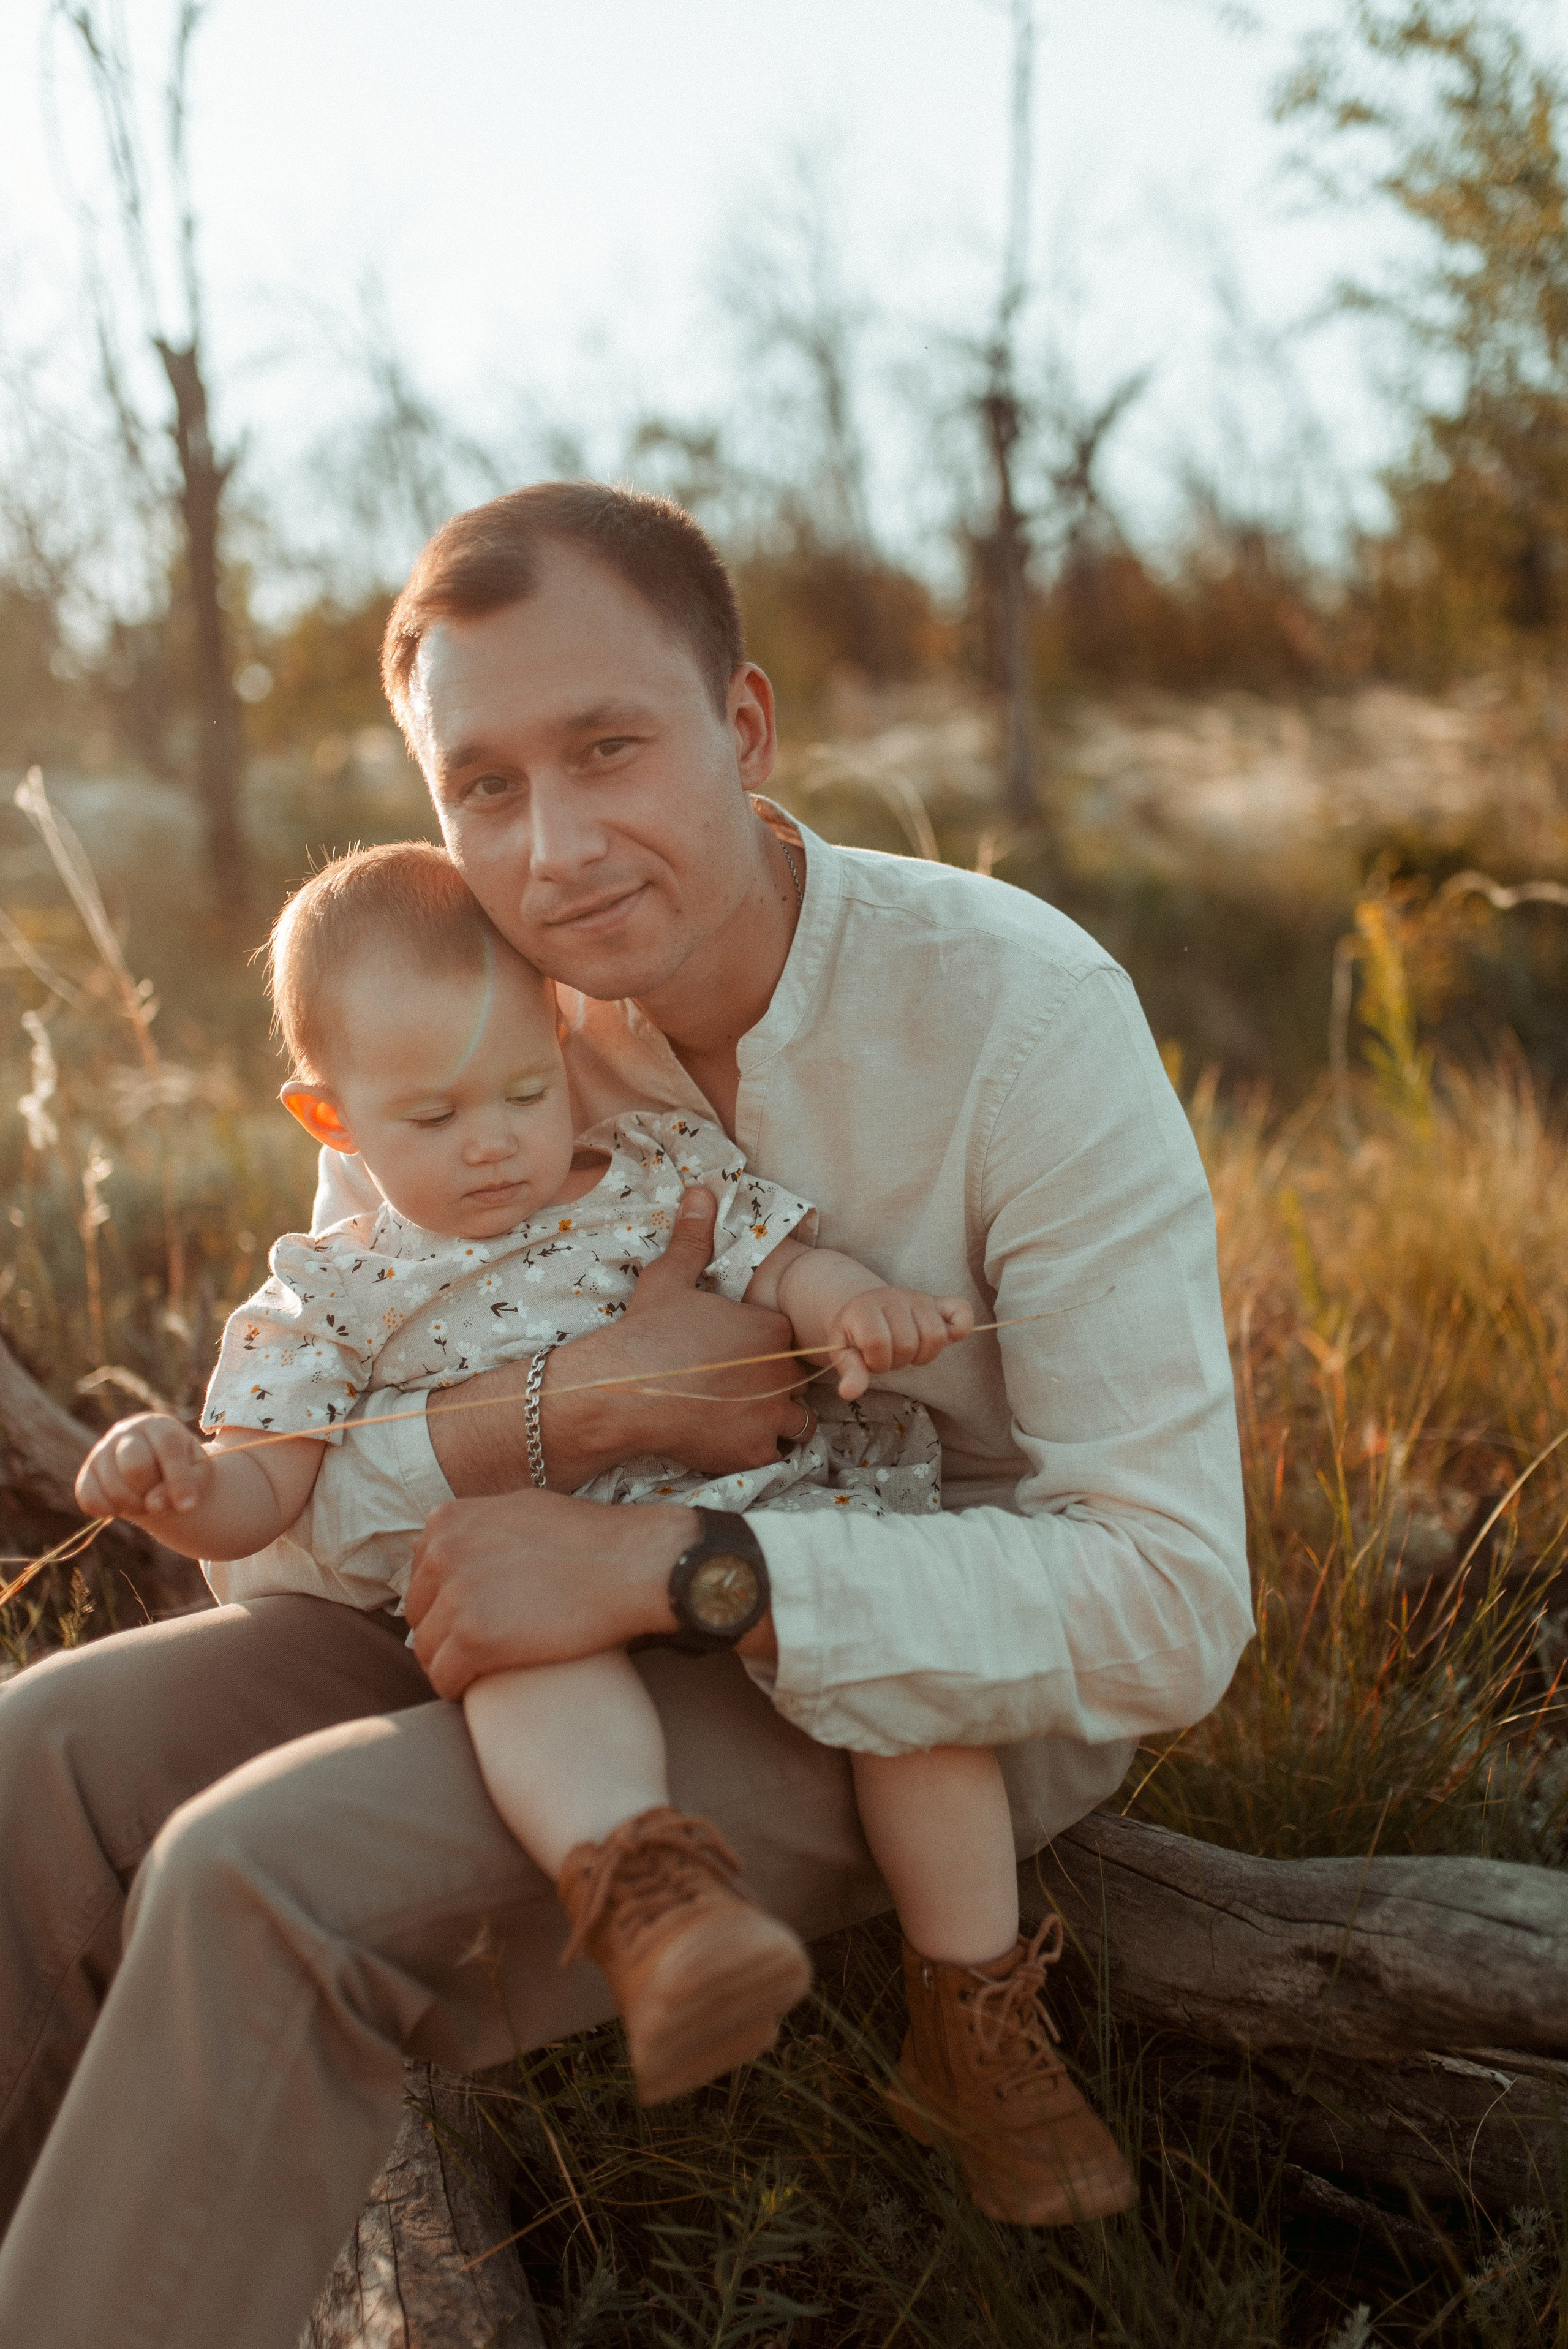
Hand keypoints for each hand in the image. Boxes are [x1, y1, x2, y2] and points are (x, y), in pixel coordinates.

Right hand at [75, 1412, 212, 1521]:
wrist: (158, 1473)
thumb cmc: (184, 1470)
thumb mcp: (197, 1475)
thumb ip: (184, 1486)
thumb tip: (153, 1504)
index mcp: (159, 1425)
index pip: (167, 1448)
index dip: (179, 1480)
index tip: (188, 1507)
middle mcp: (127, 1431)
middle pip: (134, 1466)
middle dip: (151, 1492)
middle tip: (160, 1499)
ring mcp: (102, 1449)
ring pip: (113, 1488)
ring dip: (134, 1506)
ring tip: (145, 1503)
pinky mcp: (87, 1472)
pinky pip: (89, 1498)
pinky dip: (107, 1510)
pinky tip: (121, 1507)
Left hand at [404, 1488, 697, 1696]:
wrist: (633, 1565)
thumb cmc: (589, 1539)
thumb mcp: (520, 1510)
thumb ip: (478, 1528)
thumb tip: (452, 1549)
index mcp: (449, 1521)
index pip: (421, 1574)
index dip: (444, 1601)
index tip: (469, 1618)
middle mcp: (445, 1552)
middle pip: (418, 1612)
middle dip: (442, 1634)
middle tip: (475, 1651)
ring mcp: (457, 1595)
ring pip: (427, 1650)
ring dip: (449, 1664)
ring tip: (479, 1673)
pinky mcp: (477, 1638)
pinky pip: (444, 1678)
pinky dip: (457, 1688)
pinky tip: (480, 1689)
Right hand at [428, 1184, 816, 1495]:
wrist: (620, 1391)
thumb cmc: (646, 1333)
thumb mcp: (669, 1279)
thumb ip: (694, 1238)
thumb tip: (702, 1192)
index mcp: (770, 1328)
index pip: (788, 1339)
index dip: (766, 1347)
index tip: (739, 1355)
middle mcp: (780, 1372)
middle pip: (797, 1379)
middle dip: (776, 1383)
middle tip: (739, 1387)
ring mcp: (770, 1414)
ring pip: (798, 1420)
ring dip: (778, 1418)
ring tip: (744, 1416)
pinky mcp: (753, 1450)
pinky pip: (774, 1453)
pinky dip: (757, 1449)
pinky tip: (729, 1439)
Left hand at [824, 1289, 974, 1400]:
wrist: (865, 1310)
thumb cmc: (856, 1335)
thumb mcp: (843, 1352)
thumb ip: (849, 1371)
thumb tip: (848, 1393)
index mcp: (865, 1308)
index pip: (878, 1342)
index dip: (876, 1361)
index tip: (870, 1360)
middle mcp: (894, 1297)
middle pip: (908, 1343)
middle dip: (898, 1361)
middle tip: (889, 1356)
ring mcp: (918, 1298)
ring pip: (935, 1335)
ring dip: (922, 1354)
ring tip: (908, 1351)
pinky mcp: (938, 1302)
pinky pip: (962, 1311)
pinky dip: (961, 1327)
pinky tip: (947, 1338)